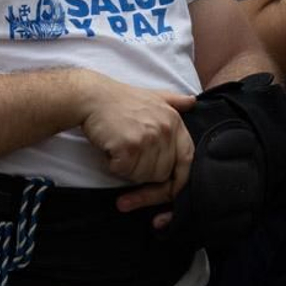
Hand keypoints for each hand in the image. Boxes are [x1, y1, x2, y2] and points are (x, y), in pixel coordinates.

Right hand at [78, 79, 197, 210]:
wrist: (92, 96)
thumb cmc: (121, 99)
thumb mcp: (154, 96)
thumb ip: (175, 101)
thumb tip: (192, 100)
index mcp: (175, 122)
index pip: (187, 159)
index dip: (178, 179)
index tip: (166, 189)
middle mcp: (165, 130)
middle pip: (162, 173)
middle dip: (144, 171)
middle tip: (129, 155)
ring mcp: (148, 138)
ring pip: (143, 175)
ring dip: (127, 169)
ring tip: (120, 147)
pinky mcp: (129, 147)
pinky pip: (124, 172)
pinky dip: (114, 166)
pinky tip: (111, 149)